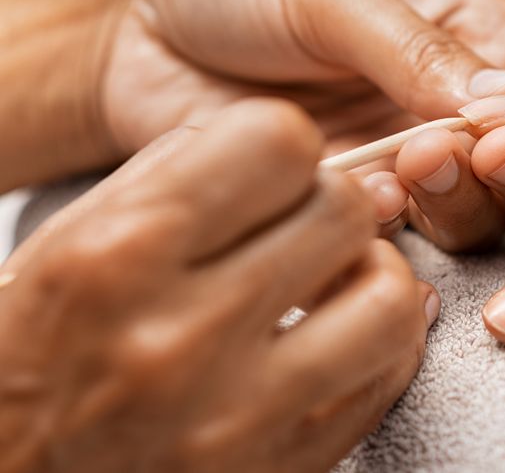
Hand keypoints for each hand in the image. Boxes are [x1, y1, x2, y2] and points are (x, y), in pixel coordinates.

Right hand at [0, 99, 437, 471]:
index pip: (280, 141)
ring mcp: (236, 417)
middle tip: (307, 225)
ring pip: (391, 299)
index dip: (287, 145)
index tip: (274, 171)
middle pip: (345, 211)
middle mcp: (182, 336)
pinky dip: (382, 347)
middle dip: (332, 203)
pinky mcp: (277, 471)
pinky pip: (384, 384)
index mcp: (118, 255)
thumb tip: (284, 146)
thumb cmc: (28, 353)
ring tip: (339, 281)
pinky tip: (348, 336)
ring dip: (375, 276)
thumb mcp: (65, 245)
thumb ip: (174, 180)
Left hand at [98, 0, 504, 249]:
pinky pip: (407, 243)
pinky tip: (374, 195)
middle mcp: (459, 110)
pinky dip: (403, 227)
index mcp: (479, 38)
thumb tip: (504, 110)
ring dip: (469, 199)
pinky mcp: (358, 212)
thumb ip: (421, 54)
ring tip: (417, 157)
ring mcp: (413, 167)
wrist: (131, 29)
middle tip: (499, 150)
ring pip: (487, 218)